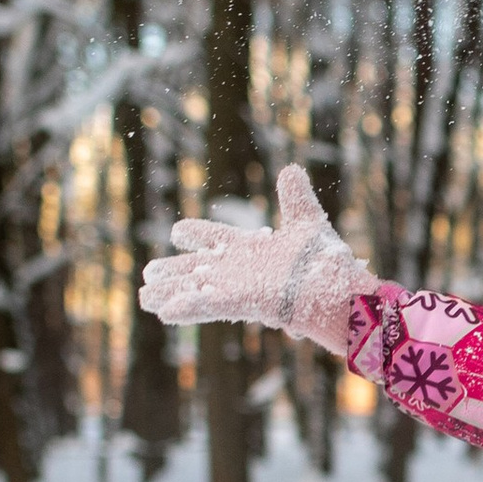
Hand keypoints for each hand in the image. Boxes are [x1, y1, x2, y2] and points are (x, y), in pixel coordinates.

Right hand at [139, 164, 374, 351]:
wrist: (337, 290)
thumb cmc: (325, 263)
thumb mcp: (307, 223)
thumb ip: (295, 198)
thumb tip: (291, 169)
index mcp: (250, 249)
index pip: (216, 240)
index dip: (198, 235)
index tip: (179, 232)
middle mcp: (239, 271)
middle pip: (197, 270)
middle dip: (173, 272)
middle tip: (150, 273)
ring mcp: (238, 289)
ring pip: (195, 291)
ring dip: (170, 292)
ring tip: (145, 296)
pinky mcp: (242, 303)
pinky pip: (208, 305)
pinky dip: (187, 307)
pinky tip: (165, 311)